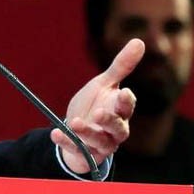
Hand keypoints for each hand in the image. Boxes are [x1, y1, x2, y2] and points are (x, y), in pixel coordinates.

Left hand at [51, 38, 142, 173]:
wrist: (78, 130)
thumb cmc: (96, 104)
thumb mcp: (105, 84)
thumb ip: (121, 66)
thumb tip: (139, 41)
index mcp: (120, 111)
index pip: (127, 107)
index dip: (126, 101)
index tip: (123, 92)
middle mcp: (114, 130)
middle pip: (117, 128)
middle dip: (109, 121)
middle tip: (99, 112)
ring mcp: (100, 143)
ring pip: (99, 141)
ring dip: (88, 133)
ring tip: (75, 123)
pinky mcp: (85, 152)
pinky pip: (76, 149)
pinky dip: (66, 142)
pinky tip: (54, 133)